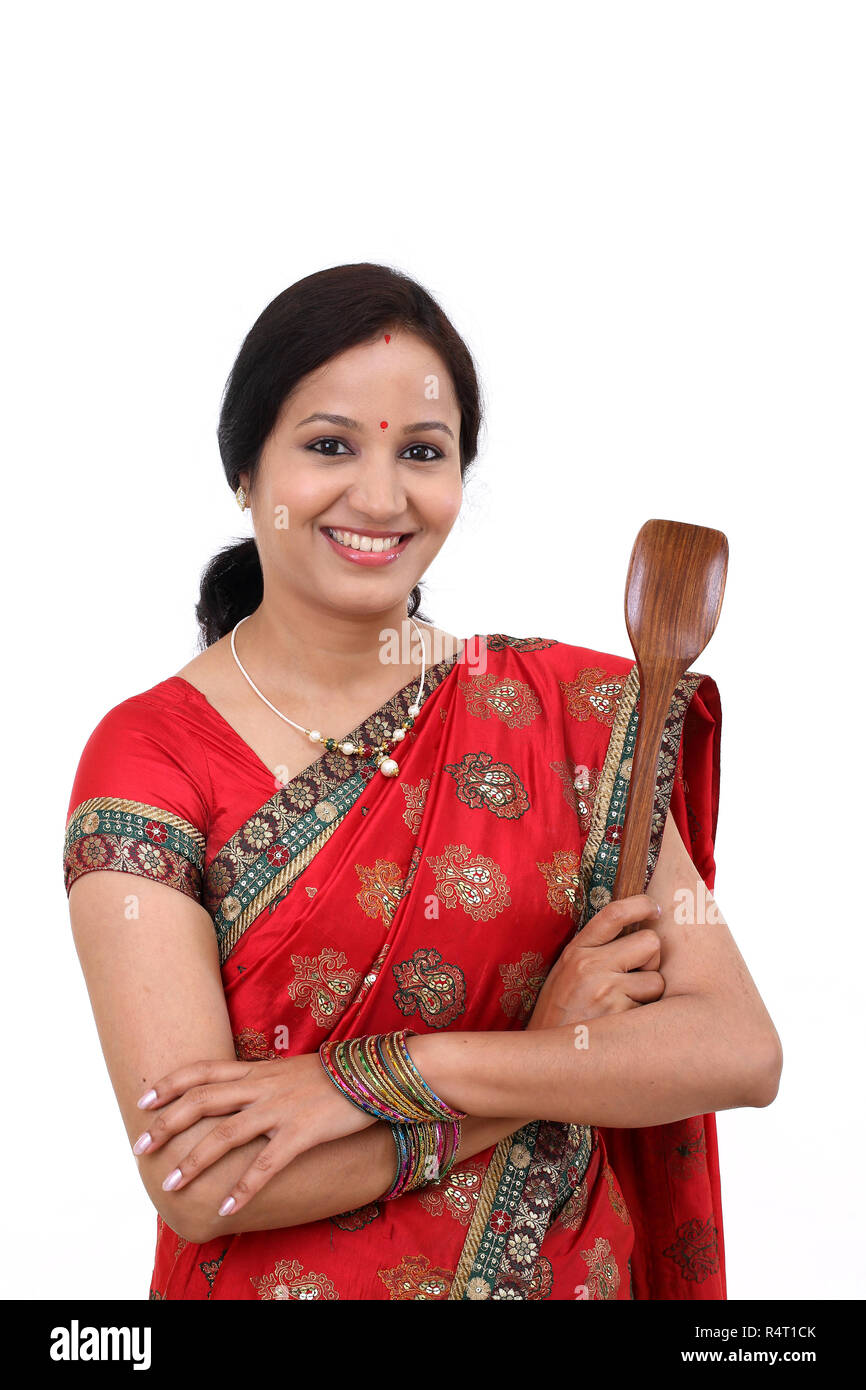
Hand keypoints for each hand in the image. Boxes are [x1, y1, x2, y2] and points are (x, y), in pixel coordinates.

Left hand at [132, 1053, 375, 1219]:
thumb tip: (233, 1098)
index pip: (202, 1071)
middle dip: (166, 1125)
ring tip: (171, 1184)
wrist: (373, 1074)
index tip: (143, 1102)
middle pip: (202, 1101)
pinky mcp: (301, 1133)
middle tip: (140, 1149)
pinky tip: (226, 1207)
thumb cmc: (331, 1077)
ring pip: (225, 1134)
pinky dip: (243, 1187)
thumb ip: (259, 1084)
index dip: (169, 1085)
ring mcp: (280, 1109)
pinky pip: (266, 1164)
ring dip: (194, 1161)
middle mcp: (261, 1087)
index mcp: (256, 1071)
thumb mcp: (288, 1072)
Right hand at [526, 894, 663, 1030]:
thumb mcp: (566, 974)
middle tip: (635, 979)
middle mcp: (589, 965)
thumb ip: (595, 952)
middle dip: (651, 961)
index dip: (642, 905)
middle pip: (650, 943)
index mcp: (576, 950)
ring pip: (657, 979)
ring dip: (650, 994)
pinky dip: (645, 1017)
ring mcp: (605, 990)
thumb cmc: (560, 1016)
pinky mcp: (620, 1017)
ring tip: (625, 1007)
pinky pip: (653, 1009)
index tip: (655, 909)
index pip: (615, 913)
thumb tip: (635, 930)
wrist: (543, 1059)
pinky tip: (623, 1026)